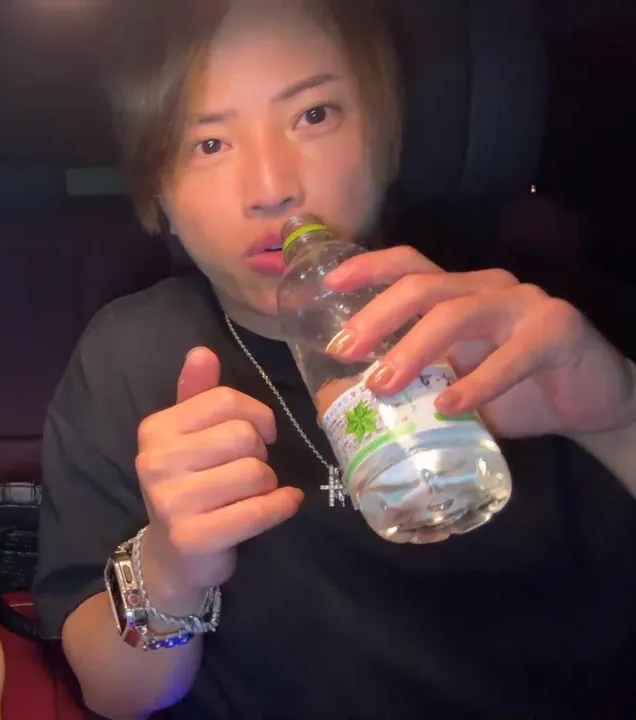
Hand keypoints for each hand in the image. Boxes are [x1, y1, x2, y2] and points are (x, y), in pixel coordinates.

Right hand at [133, 348, 303, 612]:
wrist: (172, 555)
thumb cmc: (188, 486)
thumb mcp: (187, 437)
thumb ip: (197, 395)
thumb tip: (202, 352)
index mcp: (155, 429)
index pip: (225, 401)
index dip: (256, 414)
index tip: (260, 433)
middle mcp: (155, 461)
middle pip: (244, 436)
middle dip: (261, 454)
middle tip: (251, 471)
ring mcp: (171, 501)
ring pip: (255, 473)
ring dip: (268, 484)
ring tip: (253, 493)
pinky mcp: (193, 536)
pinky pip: (258, 511)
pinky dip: (280, 507)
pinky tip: (282, 505)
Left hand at [325, 246, 635, 438]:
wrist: (591, 405)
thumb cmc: (514, 392)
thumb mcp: (453, 384)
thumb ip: (414, 383)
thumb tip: (345, 399)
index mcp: (458, 292)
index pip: (408, 264)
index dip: (366, 268)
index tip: (326, 284)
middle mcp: (487, 288)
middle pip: (423, 287)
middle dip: (377, 317)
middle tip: (344, 352)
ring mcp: (524, 305)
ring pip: (458, 313)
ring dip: (414, 349)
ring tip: (383, 385)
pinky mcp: (558, 331)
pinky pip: (512, 354)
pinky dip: (477, 382)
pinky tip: (449, 406)